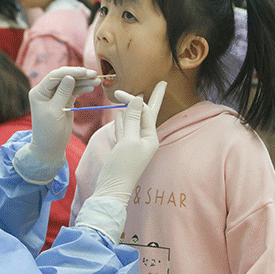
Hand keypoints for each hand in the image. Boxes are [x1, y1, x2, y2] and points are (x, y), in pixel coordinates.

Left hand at [13, 67, 99, 183]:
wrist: (50, 147)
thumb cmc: (48, 131)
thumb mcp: (55, 112)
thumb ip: (62, 93)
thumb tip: (70, 76)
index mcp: (39, 92)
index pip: (55, 76)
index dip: (70, 72)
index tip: (84, 72)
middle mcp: (46, 91)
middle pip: (64, 77)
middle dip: (79, 75)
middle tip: (94, 75)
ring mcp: (56, 95)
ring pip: (71, 83)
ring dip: (84, 81)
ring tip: (97, 81)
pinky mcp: (64, 101)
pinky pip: (74, 91)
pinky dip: (83, 88)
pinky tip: (91, 87)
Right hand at [92, 81, 166, 204]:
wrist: (112, 190)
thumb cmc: (122, 166)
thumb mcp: (128, 140)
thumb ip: (133, 118)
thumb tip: (137, 97)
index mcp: (150, 137)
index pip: (146, 111)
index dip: (134, 99)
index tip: (119, 92)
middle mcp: (145, 139)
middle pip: (145, 114)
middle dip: (148, 99)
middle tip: (162, 83)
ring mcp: (134, 144)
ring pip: (133, 120)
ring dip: (133, 108)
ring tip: (138, 96)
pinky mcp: (123, 148)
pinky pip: (124, 130)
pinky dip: (122, 121)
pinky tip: (120, 115)